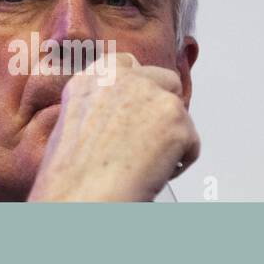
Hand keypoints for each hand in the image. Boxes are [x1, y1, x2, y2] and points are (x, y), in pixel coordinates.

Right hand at [27, 52, 199, 201]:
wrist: (82, 199)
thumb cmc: (71, 179)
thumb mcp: (72, 128)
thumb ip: (102, 109)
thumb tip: (126, 118)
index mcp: (93, 78)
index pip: (129, 64)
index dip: (141, 88)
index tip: (141, 110)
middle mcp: (123, 77)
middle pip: (166, 80)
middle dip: (164, 110)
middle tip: (151, 143)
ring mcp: (152, 94)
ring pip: (181, 115)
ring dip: (170, 141)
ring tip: (143, 169)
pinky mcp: (176, 118)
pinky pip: (192, 144)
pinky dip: (178, 164)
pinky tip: (152, 177)